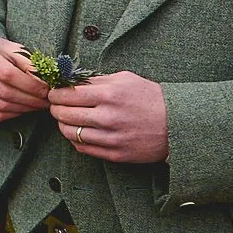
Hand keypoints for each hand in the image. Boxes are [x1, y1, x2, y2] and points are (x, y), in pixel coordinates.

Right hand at [0, 36, 50, 122]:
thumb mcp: (10, 48)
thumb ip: (27, 63)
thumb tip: (45, 83)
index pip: (8, 74)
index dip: (31, 85)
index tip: (47, 90)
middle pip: (4, 92)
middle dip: (31, 100)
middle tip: (46, 101)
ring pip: (0, 106)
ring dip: (24, 109)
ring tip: (37, 105)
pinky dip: (12, 115)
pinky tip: (22, 109)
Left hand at [49, 71, 168, 163]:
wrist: (179, 124)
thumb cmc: (151, 98)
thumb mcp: (126, 79)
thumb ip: (97, 80)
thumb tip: (70, 81)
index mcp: (109, 94)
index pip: (66, 95)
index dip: (55, 94)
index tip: (54, 93)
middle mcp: (108, 117)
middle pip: (63, 114)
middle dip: (55, 108)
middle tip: (56, 106)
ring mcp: (111, 138)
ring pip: (69, 133)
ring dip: (62, 125)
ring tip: (66, 119)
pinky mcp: (116, 153)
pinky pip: (83, 148)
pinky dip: (76, 140)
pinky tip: (79, 132)